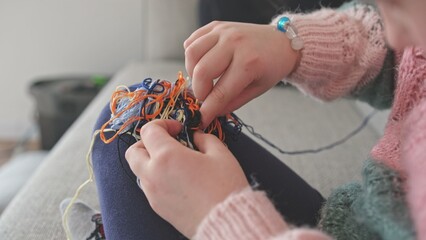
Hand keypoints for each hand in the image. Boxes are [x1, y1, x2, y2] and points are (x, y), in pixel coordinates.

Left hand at [125, 119, 248, 236]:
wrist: (226, 222)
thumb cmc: (225, 188)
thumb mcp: (220, 153)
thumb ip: (204, 139)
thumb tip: (196, 137)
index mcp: (167, 156)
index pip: (149, 131)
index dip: (163, 124)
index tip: (178, 129)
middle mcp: (153, 174)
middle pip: (133, 151)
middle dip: (147, 142)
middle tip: (167, 143)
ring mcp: (153, 193)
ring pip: (139, 170)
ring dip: (151, 161)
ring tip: (175, 162)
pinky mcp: (157, 208)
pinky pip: (148, 186)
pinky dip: (156, 177)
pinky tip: (178, 179)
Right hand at [184, 21, 299, 126]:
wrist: (281, 42)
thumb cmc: (271, 67)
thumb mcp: (257, 90)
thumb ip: (232, 102)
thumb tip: (211, 112)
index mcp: (249, 62)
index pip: (220, 92)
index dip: (207, 110)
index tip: (201, 120)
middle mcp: (234, 43)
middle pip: (201, 71)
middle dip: (199, 91)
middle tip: (205, 97)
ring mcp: (223, 31)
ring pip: (192, 53)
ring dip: (192, 72)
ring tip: (203, 79)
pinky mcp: (215, 25)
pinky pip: (192, 41)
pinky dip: (192, 56)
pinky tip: (201, 64)